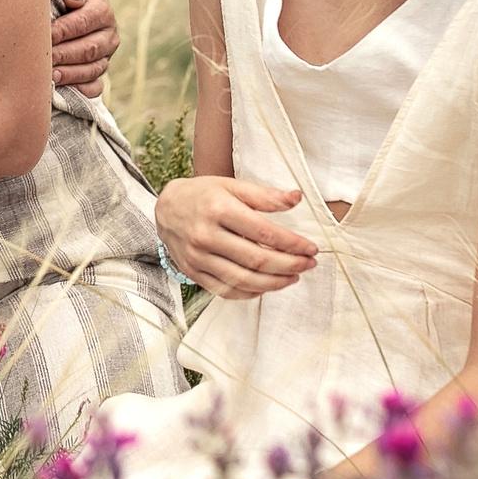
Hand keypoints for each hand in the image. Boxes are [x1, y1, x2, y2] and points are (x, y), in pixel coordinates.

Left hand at [51, 0, 117, 96]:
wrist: (65, 6)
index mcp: (102, 10)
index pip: (84, 22)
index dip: (63, 30)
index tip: (45, 35)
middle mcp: (109, 35)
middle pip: (89, 49)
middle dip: (64, 55)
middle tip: (43, 59)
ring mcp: (106, 56)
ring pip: (92, 70)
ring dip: (69, 74)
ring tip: (49, 77)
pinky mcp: (98, 73)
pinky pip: (94, 87)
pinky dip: (80, 90)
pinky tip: (62, 90)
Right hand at [156, 175, 318, 298]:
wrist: (166, 208)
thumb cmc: (203, 195)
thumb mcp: (232, 186)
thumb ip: (265, 195)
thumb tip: (297, 198)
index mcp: (218, 209)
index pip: (265, 233)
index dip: (293, 244)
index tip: (311, 248)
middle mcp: (205, 235)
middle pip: (256, 260)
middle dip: (289, 265)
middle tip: (308, 264)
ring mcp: (198, 257)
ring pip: (243, 280)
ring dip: (274, 283)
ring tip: (293, 277)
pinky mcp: (193, 272)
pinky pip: (226, 290)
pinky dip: (250, 292)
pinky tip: (267, 286)